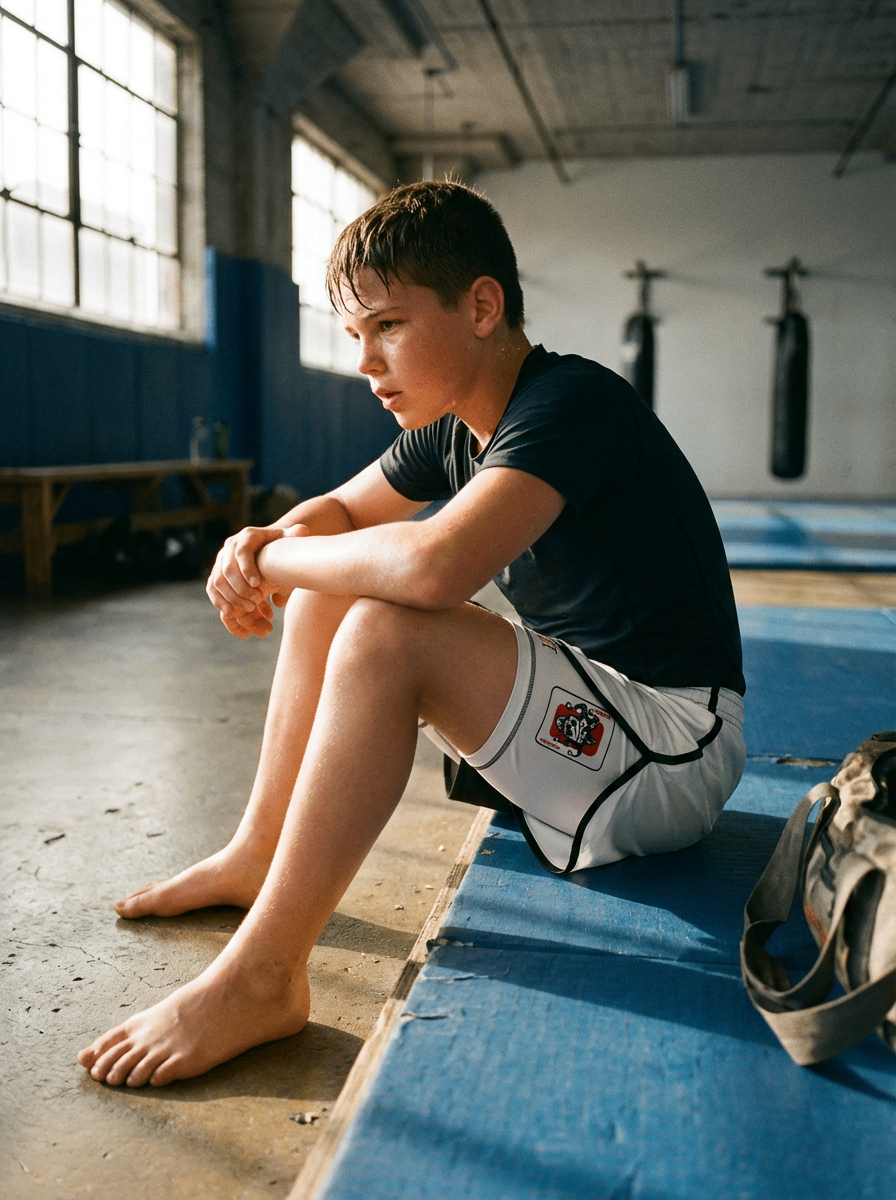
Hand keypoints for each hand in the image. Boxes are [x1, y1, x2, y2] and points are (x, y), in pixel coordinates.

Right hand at [207, 524, 307, 638]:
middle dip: (241, 588)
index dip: (247, 568)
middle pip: (227, 569)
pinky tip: (232, 613)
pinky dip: (219, 601)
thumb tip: (301, 531)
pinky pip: (212, 588)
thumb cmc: (282, 545)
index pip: (242, 552)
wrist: (269, 548)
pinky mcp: (217, 573)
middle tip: (257, 601)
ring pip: (218, 581)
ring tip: (250, 608)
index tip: (258, 585)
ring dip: (232, 597)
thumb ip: (296, 535)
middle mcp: (230, 546)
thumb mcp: (289, 538)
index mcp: (248, 536)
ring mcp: (221, 560)